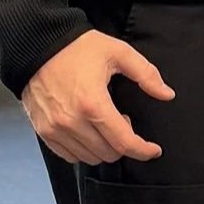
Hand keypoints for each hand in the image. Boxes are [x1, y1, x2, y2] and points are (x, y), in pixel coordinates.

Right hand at [23, 30, 174, 164]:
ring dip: (104, 147)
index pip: (124, 142)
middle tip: (123, 121)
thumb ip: (146, 74)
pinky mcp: (43, 132)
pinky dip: (84, 150)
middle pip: (108, 153)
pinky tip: (88, 131)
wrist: (36, 46)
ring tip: (104, 123)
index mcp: (93, 104)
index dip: (143, 150)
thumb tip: (167, 94)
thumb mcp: (118, 52)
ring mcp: (55, 129)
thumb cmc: (78, 48)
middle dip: (124, 143)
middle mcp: (72, 122)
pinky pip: (69, 156)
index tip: (154, 150)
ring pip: (89, 158)